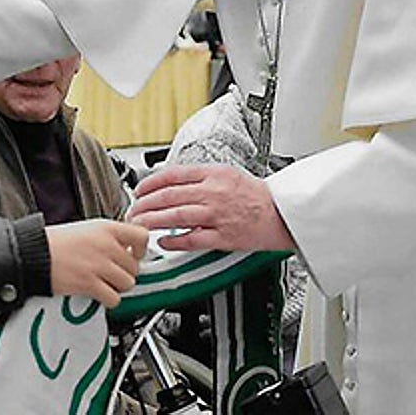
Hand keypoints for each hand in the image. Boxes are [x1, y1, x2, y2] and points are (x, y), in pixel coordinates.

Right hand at [46, 219, 147, 307]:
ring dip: (118, 286)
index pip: (142, 236)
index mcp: (107, 228)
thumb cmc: (56, 241)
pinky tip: (99, 293)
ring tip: (105, 283)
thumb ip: (109, 236)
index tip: (135, 254)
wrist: (34, 253)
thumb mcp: (87, 228)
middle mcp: (107, 245)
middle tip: (112, 273)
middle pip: (135, 266)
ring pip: (128, 283)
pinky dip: (109, 299)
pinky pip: (114, 298)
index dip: (141, 249)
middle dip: (125, 272)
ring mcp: (99, 265)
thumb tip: (125, 248)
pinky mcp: (90, 284)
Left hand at [127, 164, 295, 251]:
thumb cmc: (256, 195)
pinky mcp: (223, 237)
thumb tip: (172, 181)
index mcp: (213, 174)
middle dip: (145, 203)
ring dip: (152, 221)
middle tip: (133, 210)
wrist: (282, 212)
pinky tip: (163, 243)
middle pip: (168, 196)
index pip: (172, 175)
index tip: (139, 190)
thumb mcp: (227, 173)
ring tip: (139, 225)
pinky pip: (192, 239)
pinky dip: (174, 242)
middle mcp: (213, 192)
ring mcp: (217, 215)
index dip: (150, 183)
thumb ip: (200, 177)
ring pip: (175, 217)